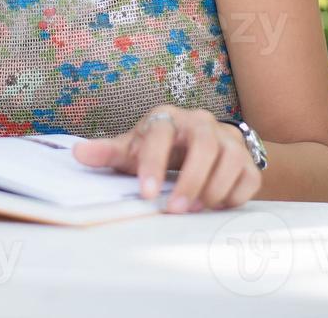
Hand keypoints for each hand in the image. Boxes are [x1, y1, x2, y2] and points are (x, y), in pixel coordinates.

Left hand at [70, 106, 261, 212]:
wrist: (199, 144)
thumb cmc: (159, 149)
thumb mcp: (132, 147)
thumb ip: (108, 153)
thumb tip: (78, 153)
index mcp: (169, 118)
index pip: (161, 135)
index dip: (153, 164)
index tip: (146, 194)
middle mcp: (202, 123)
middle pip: (204, 144)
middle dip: (190, 180)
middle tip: (174, 210)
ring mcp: (228, 140)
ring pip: (231, 159)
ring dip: (213, 189)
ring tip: (194, 210)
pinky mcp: (247, 159)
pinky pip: (249, 177)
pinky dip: (235, 195)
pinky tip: (217, 206)